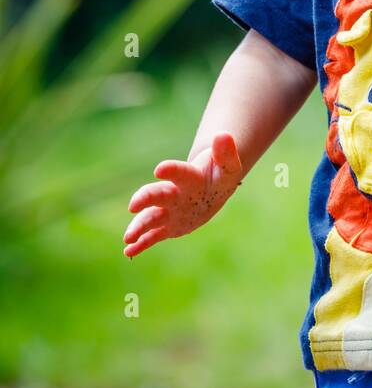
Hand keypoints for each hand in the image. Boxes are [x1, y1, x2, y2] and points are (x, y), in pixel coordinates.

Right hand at [123, 131, 243, 257]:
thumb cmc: (218, 176)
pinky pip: (153, 236)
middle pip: (158, 195)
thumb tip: (223, 136)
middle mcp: (174, 194)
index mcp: (189, 178)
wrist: (208, 189)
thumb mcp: (228, 166)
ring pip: (151, 218)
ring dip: (139, 227)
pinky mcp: (168, 227)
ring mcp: (169, 211)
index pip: (180, 173)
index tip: (160, 169)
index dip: (172, 170)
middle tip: (133, 205)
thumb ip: (226, 153)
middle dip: (145, 199)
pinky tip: (129, 251)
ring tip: (127, 238)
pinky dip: (141, 244)